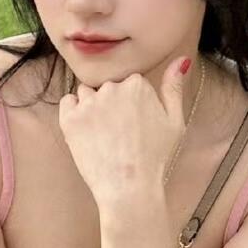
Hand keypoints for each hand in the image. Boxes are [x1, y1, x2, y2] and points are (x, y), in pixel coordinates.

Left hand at [58, 56, 189, 216]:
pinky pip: (67, 103)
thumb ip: (173, 87)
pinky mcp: (70, 118)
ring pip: (86, 94)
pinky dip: (73, 114)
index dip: (131, 106)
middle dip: (111, 106)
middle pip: (107, 88)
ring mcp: (89, 103)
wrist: (129, 188)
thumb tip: (180, 60)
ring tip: (103, 136)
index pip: (128, 84)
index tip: (135, 126)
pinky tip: (87, 133)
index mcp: (137, 84)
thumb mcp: (174, 121)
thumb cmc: (155, 158)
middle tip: (120, 135)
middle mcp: (111, 88)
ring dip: (92, 108)